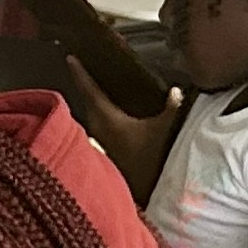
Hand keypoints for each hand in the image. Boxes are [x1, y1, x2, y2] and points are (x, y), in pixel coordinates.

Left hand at [63, 58, 181, 185]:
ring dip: (90, 100)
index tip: (70, 58)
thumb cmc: (153, 158)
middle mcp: (98, 128)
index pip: (90, 91)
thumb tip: (176, 90)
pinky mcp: (103, 150)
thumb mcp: (166, 129)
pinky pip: (95, 125)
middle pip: (86, 101)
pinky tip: (105, 112)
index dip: (81, 74)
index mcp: (108, 119)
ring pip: (90, 114)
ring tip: (93, 85)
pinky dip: (97, 114)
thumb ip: (172, 108)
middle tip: (81, 67)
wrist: (147, 190)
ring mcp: (99, 141)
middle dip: (84, 84)